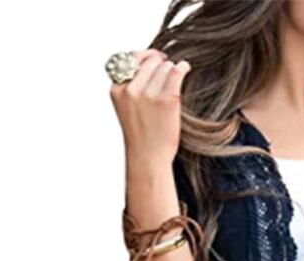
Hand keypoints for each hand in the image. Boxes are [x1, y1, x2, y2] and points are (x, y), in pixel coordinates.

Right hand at [109, 49, 191, 168]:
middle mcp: (131, 90)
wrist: (148, 159)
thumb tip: (149, 61)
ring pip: (164, 66)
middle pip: (150, 61)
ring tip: (176, 76)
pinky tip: (186, 68)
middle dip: (160, 63)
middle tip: (168, 68)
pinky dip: (183, 67)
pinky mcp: (167, 100)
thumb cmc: (141, 137)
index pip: (129, 58)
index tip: (155, 59)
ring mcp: (149, 95)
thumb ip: (131, 87)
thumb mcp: (126, 108)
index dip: (144, 57)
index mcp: (117, 90)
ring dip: (171, 69)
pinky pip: (176, 72)